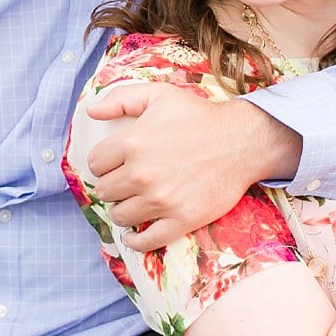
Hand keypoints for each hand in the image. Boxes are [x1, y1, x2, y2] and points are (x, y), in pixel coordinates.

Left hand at [86, 84, 297, 250]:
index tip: (116, 164)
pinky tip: (134, 234)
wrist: (244, 140)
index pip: (94, 164)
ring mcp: (162, 200)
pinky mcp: (182, 219)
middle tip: (128, 182)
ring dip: (123, 210)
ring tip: (134, 203)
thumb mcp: (161, 95)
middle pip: (105, 191)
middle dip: (113, 186)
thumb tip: (91, 111)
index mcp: (132, 143)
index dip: (103, 163)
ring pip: (120, 216)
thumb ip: (121, 98)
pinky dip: (135, 241)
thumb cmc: (201, 116)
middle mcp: (142, 174)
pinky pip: (146, 241)